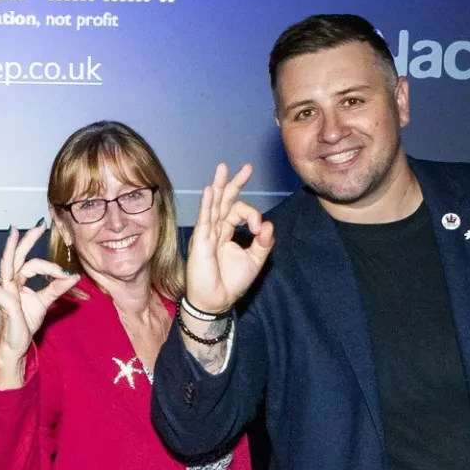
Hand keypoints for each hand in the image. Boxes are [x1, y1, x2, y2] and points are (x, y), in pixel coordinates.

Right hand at [0, 224, 80, 360]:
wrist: (16, 345)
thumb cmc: (25, 322)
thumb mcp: (45, 302)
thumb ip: (56, 288)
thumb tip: (74, 275)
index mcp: (19, 281)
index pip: (33, 265)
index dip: (50, 266)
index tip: (66, 273)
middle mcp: (10, 283)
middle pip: (18, 257)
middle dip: (27, 240)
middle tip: (39, 225)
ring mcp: (5, 292)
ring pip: (7, 266)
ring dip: (11, 249)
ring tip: (13, 232)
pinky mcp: (4, 304)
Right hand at [184, 163, 273, 314]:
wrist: (216, 301)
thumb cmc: (231, 283)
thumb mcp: (255, 261)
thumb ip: (263, 243)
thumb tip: (268, 224)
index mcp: (227, 231)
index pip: (239, 211)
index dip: (253, 215)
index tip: (259, 230)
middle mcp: (215, 228)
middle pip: (225, 200)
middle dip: (234, 182)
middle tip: (247, 167)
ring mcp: (206, 233)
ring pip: (213, 205)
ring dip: (218, 186)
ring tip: (222, 168)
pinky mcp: (201, 242)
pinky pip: (204, 220)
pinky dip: (206, 205)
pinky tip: (209, 191)